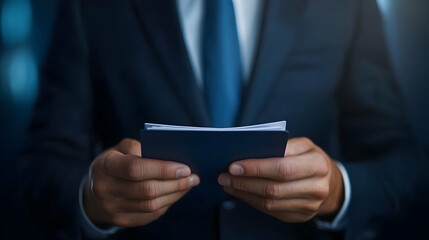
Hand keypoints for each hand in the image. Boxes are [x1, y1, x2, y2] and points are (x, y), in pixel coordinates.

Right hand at [83, 138, 199, 227]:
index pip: (136, 169)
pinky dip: (167, 203)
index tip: (184, 168)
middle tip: (193, 177)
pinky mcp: (121, 221)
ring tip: (189, 184)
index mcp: (105, 166)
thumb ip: (141, 148)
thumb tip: (170, 157)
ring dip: (175, 194)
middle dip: (175, 183)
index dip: (162, 169)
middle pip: (147, 190)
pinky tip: (176, 194)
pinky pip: (150, 215)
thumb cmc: (114, 163)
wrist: (92, 191)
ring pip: (151, 205)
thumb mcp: (120, 149)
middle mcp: (105, 189)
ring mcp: (111, 209)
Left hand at [218, 137, 343, 222]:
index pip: (282, 168)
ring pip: (270, 203)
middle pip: (273, 188)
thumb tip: (249, 151)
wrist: (332, 182)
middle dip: (244, 182)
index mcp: (317, 164)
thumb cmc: (311, 157)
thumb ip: (280, 146)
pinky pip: (271, 211)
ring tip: (228, 184)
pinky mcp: (301, 217)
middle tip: (224, 176)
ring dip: (244, 193)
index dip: (256, 168)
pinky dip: (252, 201)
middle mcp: (316, 188)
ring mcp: (310, 206)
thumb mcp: (302, 145)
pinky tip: (240, 192)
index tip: (233, 166)